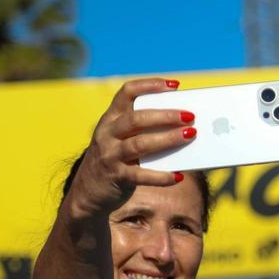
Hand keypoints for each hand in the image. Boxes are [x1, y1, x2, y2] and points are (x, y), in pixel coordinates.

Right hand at [67, 78, 193, 217]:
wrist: (88, 192)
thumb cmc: (116, 160)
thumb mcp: (123, 140)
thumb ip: (145, 132)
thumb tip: (184, 127)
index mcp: (110, 119)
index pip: (127, 93)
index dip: (150, 86)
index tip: (174, 86)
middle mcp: (107, 133)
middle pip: (137, 119)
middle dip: (166, 115)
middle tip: (190, 115)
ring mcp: (110, 155)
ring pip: (140, 144)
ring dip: (167, 139)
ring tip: (190, 135)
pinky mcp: (116, 177)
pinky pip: (141, 176)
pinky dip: (161, 176)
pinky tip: (178, 176)